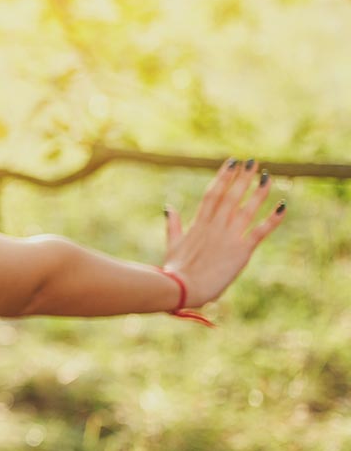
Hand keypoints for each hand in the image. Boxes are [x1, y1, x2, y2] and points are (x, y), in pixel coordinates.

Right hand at [163, 159, 285, 308]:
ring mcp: (228, 237)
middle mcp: (214, 226)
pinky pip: (259, 231)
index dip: (223, 177)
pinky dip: (272, 218)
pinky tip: (283, 205)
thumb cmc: (175, 270)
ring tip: (267, 176)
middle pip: (230, 196)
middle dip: (242, 178)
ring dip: (258, 192)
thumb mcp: (172, 245)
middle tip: (252, 162)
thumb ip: (174, 225)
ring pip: (245, 209)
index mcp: (199, 224)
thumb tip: (169, 207)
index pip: (213, 194)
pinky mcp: (240, 251)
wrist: (181, 288)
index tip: (231, 163)